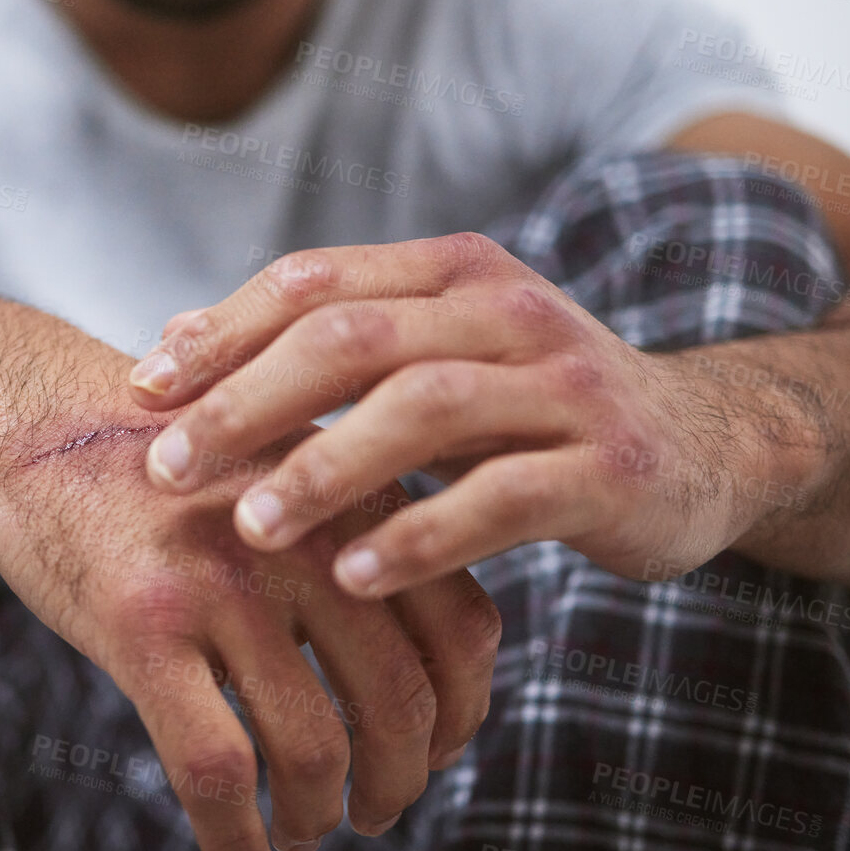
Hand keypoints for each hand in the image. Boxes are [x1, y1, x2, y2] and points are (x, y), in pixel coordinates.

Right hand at [0, 341, 500, 850]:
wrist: (32, 412)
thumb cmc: (161, 458)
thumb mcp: (283, 468)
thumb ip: (356, 537)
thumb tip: (421, 659)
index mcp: (351, 500)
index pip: (464, 631)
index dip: (464, 715)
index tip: (436, 754)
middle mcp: (306, 540)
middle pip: (401, 704)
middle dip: (398, 783)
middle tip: (374, 811)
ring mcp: (225, 584)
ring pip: (314, 750)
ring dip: (317, 819)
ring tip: (301, 832)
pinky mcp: (143, 626)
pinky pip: (217, 772)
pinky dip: (238, 844)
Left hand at [125, 233, 817, 597]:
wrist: (706, 442)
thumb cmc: (533, 405)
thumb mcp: (433, 356)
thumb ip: (321, 346)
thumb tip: (172, 340)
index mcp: (453, 273)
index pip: (316, 283)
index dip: (223, 331)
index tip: (144, 389)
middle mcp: (508, 311)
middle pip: (355, 339)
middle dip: (248, 401)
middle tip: (167, 465)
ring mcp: (565, 386)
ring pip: (425, 410)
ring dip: (325, 467)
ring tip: (248, 526)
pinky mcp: (609, 468)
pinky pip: (503, 500)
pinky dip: (423, 535)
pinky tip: (355, 577)